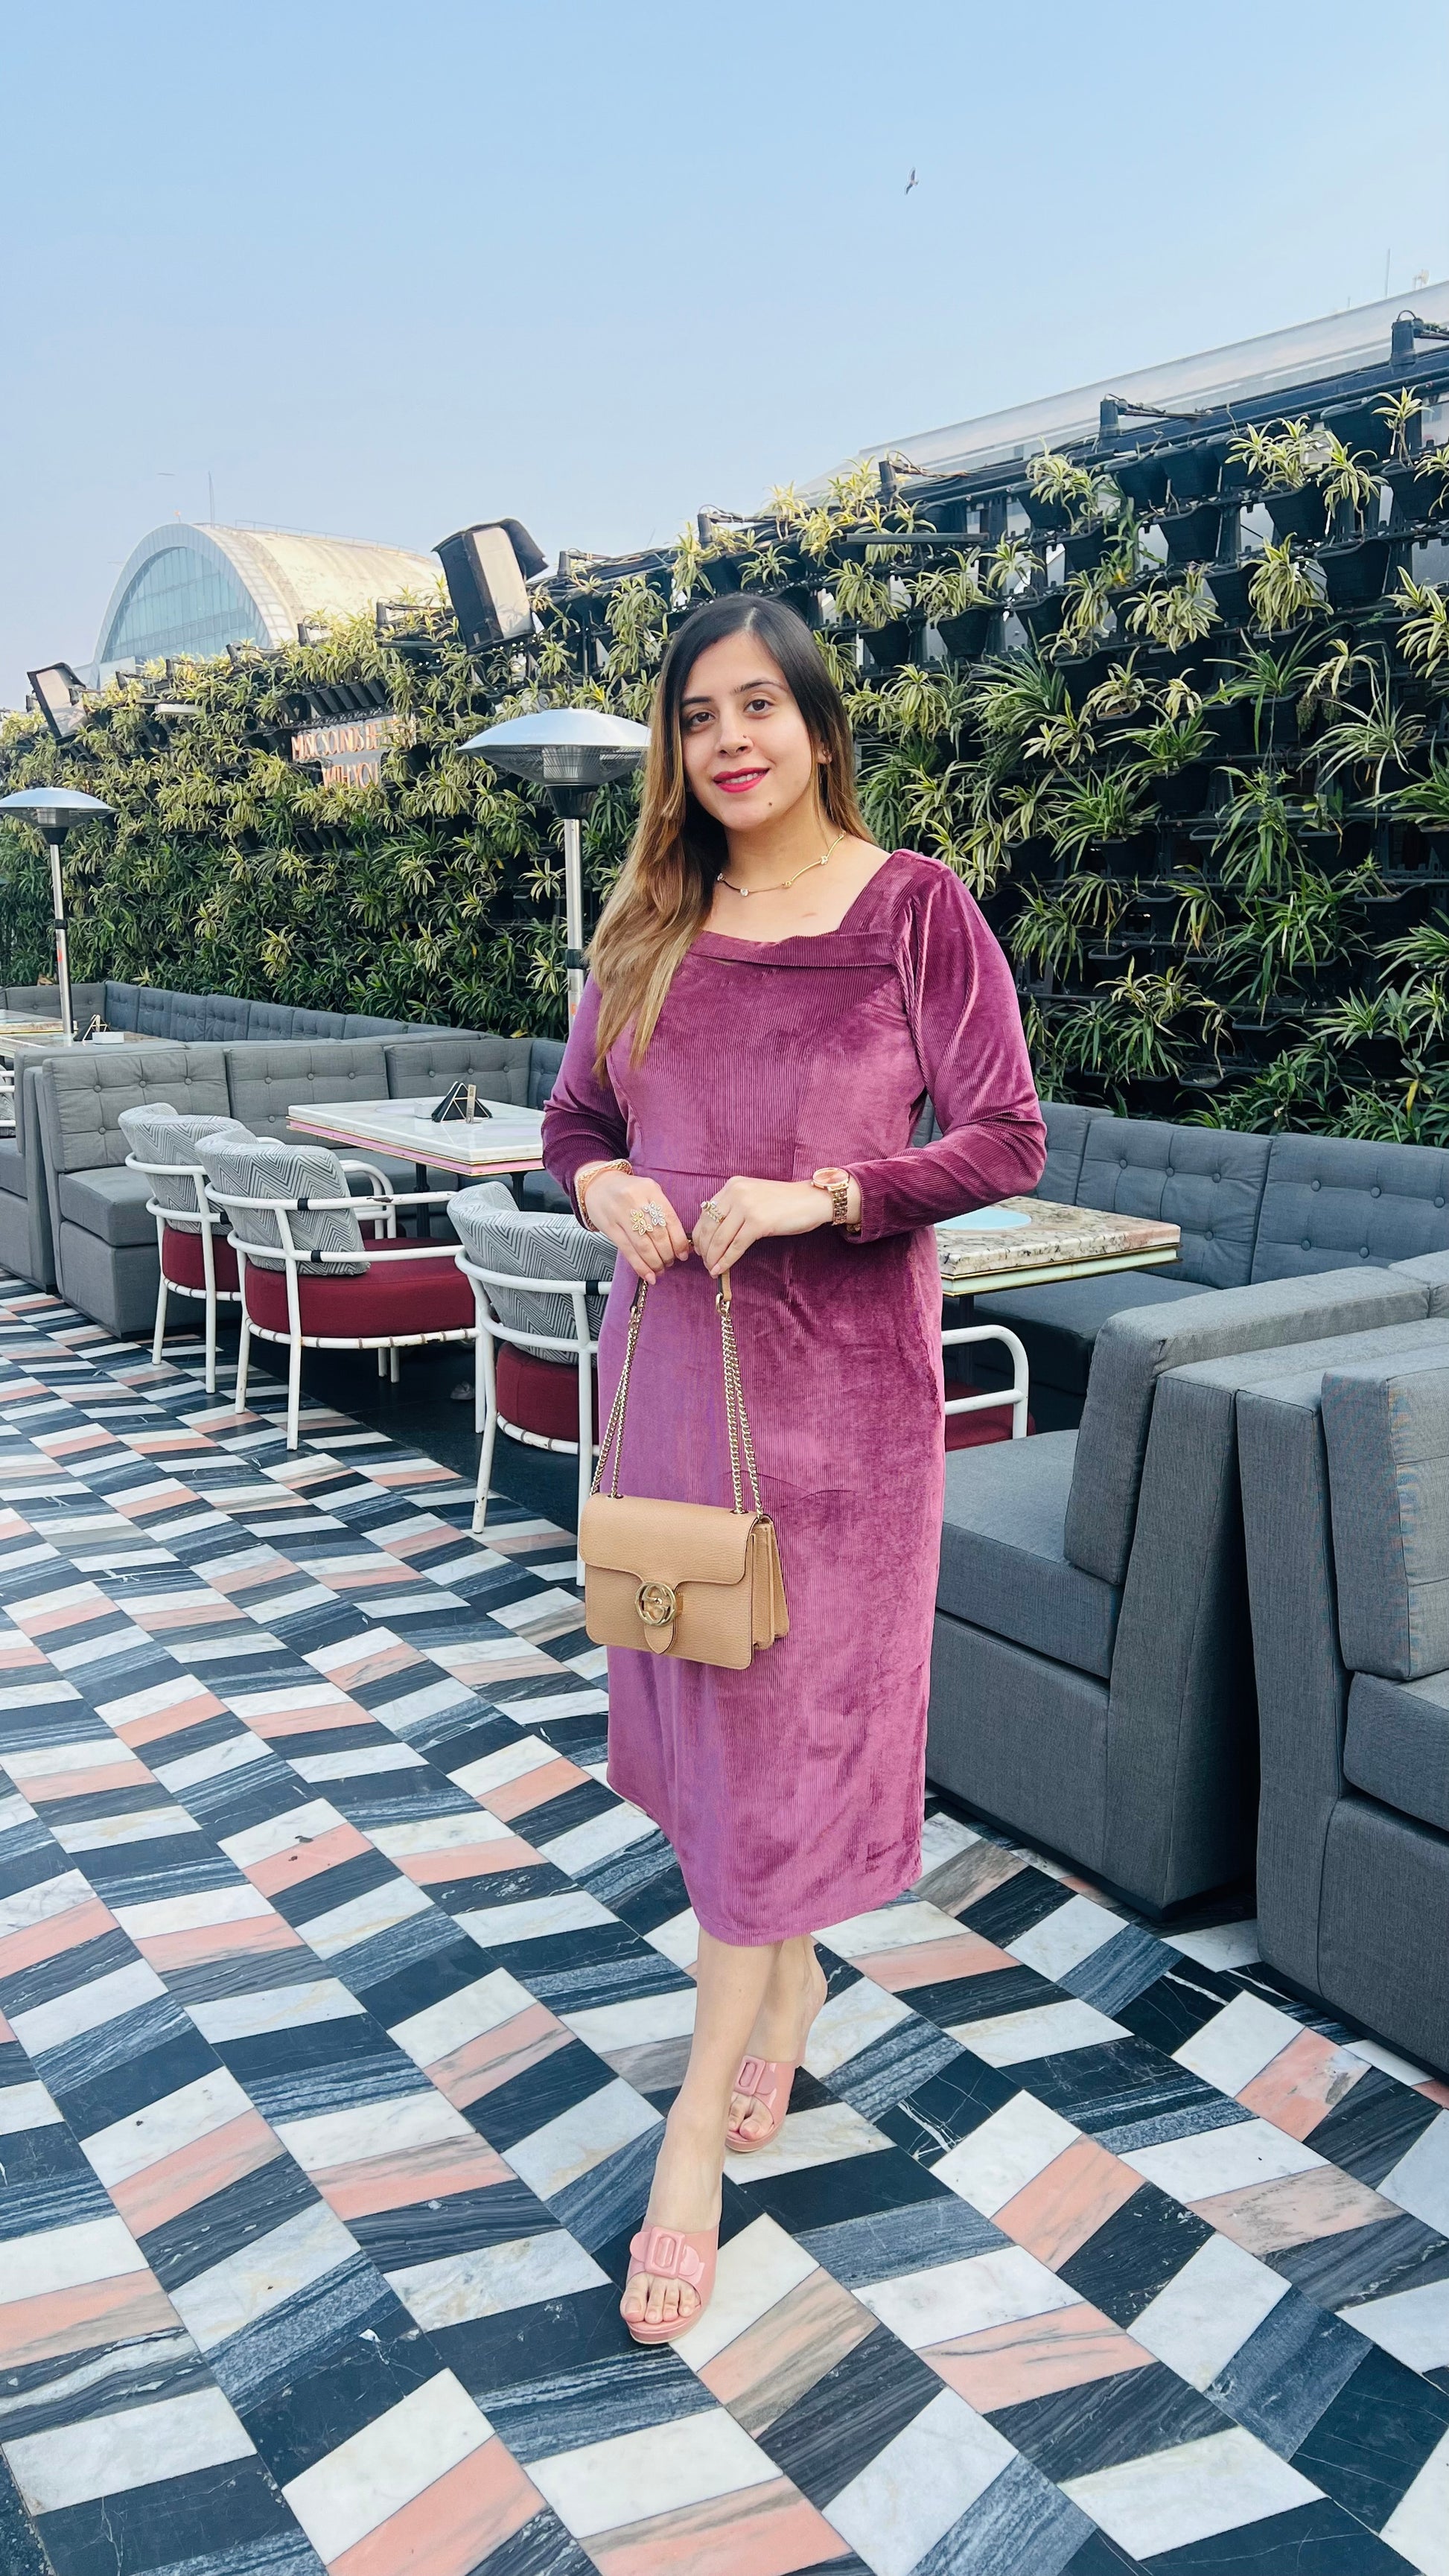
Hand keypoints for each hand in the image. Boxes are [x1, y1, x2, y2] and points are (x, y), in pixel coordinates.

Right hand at [583, 1169, 691, 1281]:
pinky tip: (647, 1274)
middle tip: (671, 1262)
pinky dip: (639, 1266)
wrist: (598, 1185)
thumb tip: (678, 1242)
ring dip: (655, 1262)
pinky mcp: (609, 1227)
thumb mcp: (648, 1192)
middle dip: (667, 1254)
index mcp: (650, 1190)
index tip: (683, 1254)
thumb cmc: (628, 1191)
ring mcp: (620, 1214)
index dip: (678, 1241)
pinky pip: (627, 1250)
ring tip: (660, 1269)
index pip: (670, 1219)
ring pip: (643, 1245)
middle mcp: (635, 1200)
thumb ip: (662, 1211)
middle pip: (657, 1234)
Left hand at [692, 1176, 833, 1276]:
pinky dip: (725, 1261)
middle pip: (708, 1227)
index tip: (699, 1249)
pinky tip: (720, 1270)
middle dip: (703, 1249)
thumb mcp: (754, 1196)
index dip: (699, 1235)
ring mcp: (747, 1207)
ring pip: (719, 1239)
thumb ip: (734, 1207)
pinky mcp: (758, 1222)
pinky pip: (735, 1247)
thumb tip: (713, 1233)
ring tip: (711, 1269)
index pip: (705, 1213)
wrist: (812, 1200)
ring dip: (712, 1258)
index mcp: (732, 1185)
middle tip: (704, 1263)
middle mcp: (736, 1193)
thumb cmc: (785, 1202)